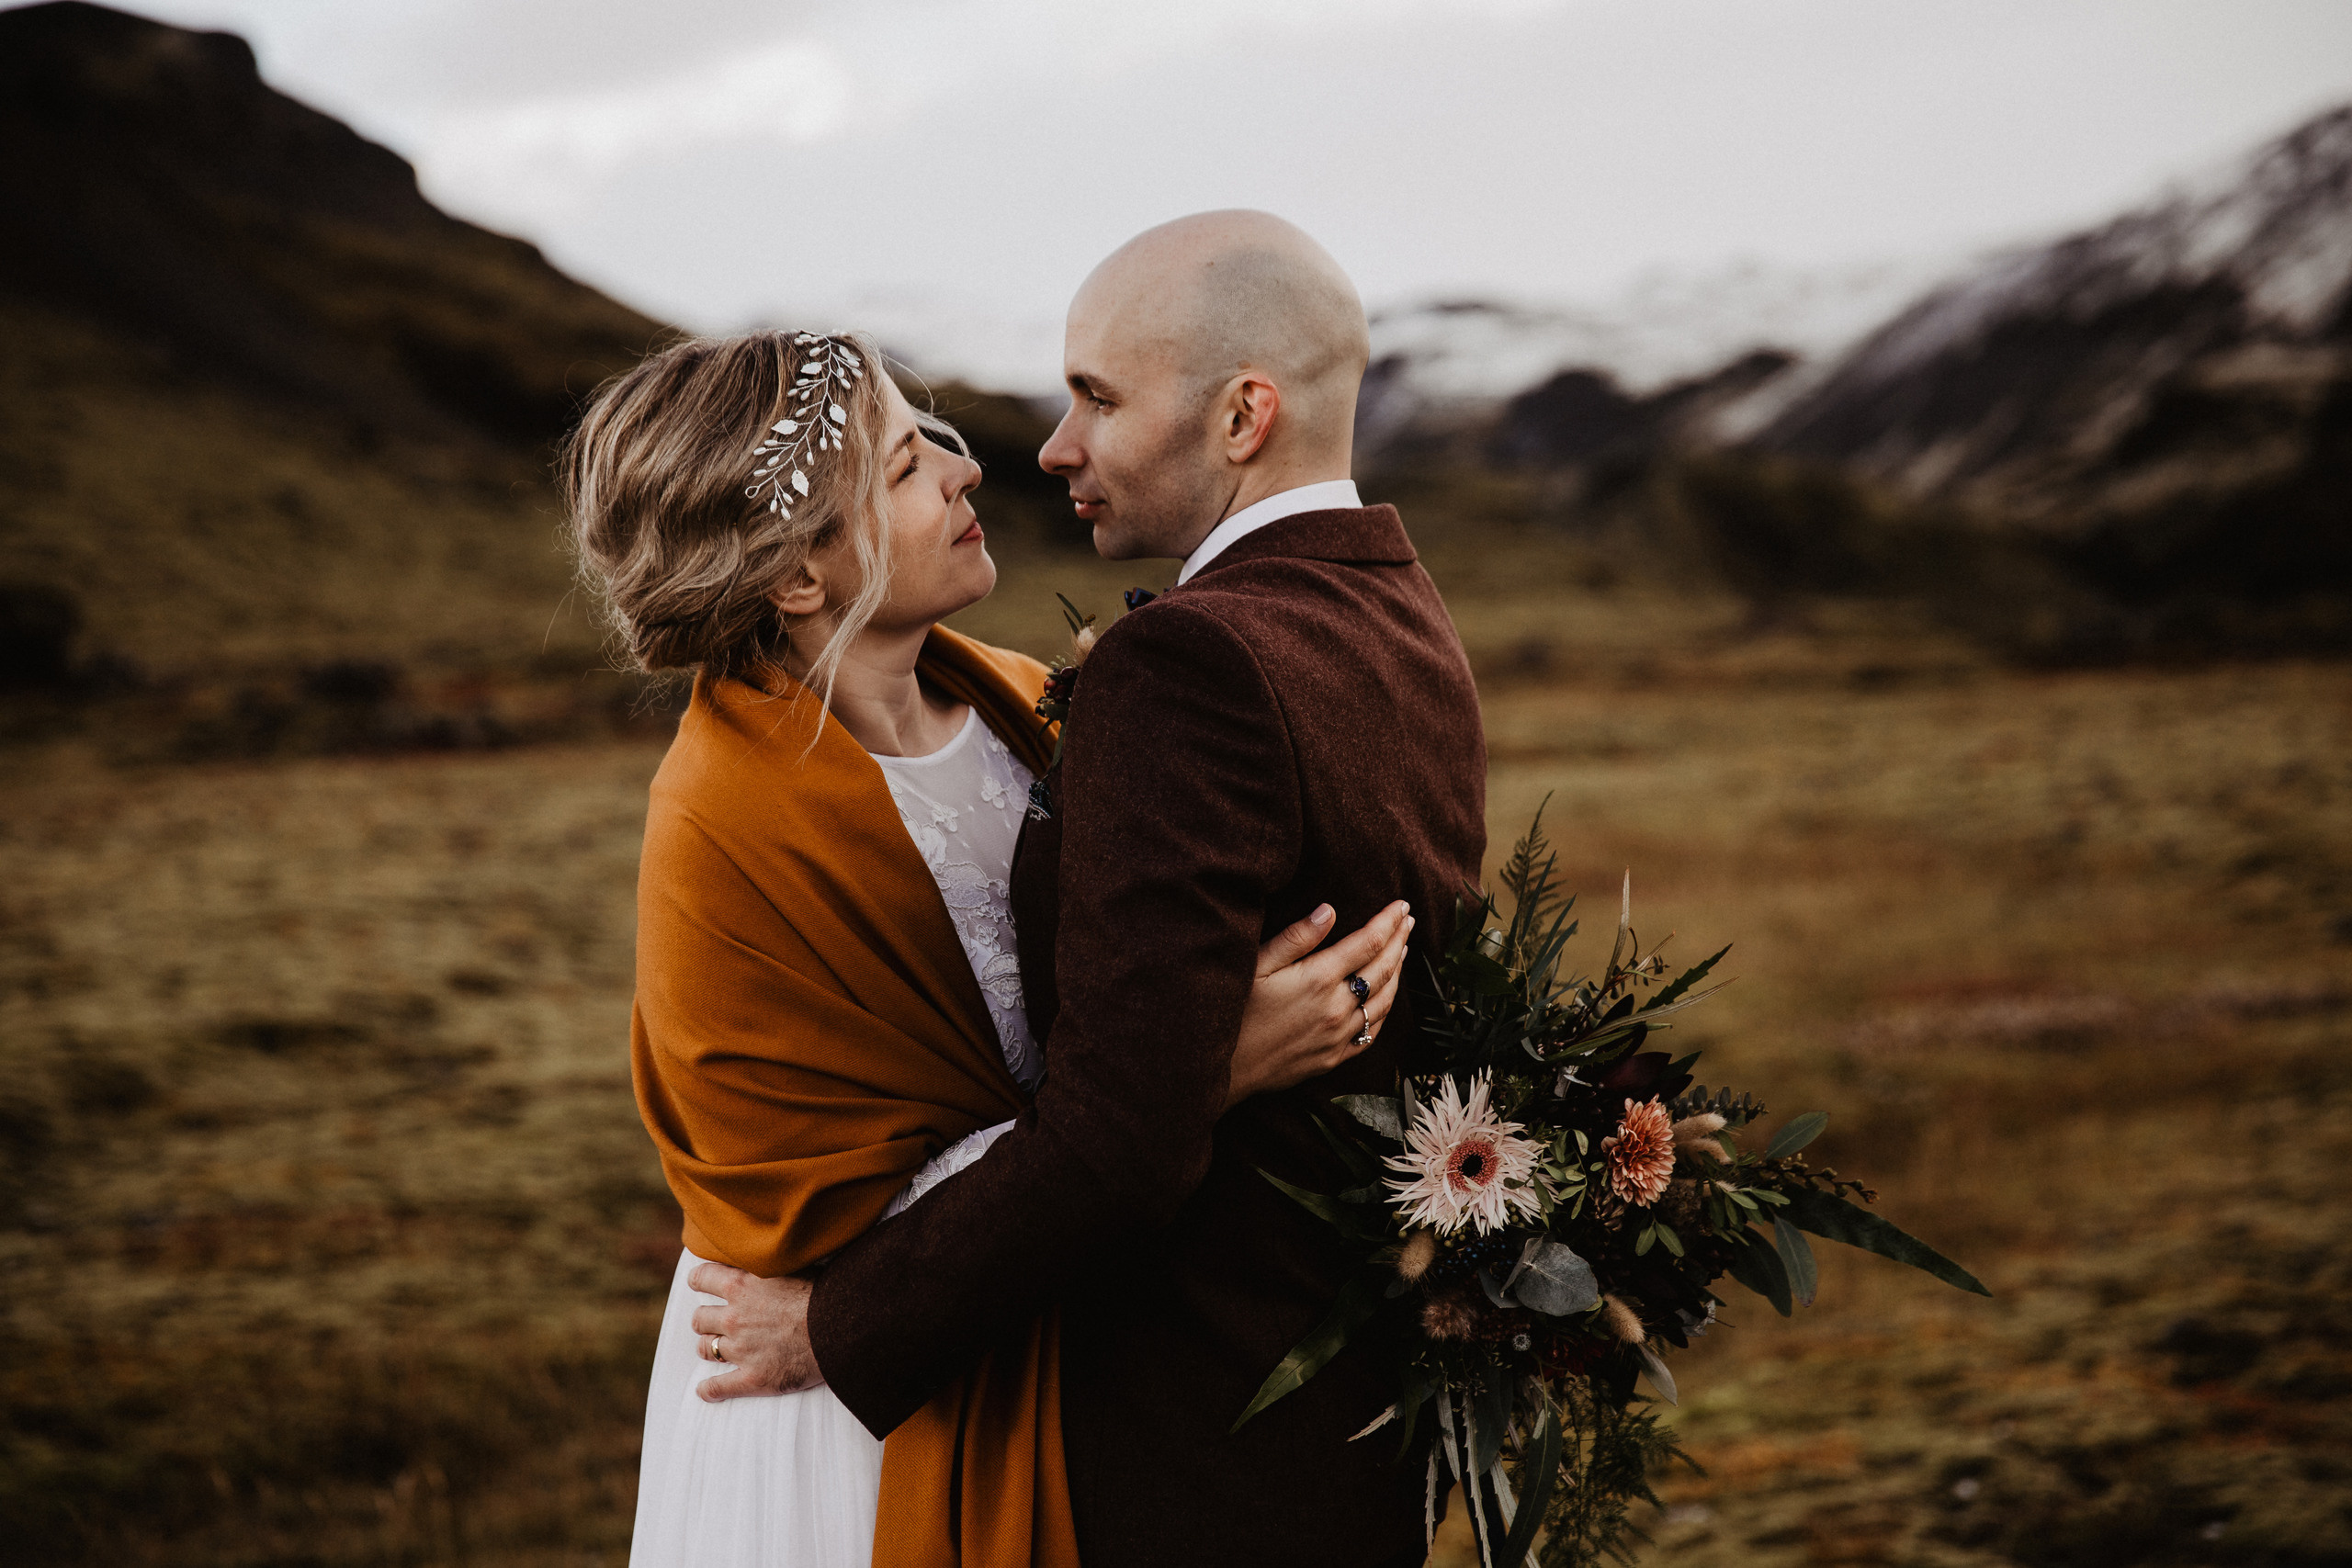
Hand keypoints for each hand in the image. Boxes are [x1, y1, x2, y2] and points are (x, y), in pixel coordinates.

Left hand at [687, 1262, 823, 1401]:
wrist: (842, 1328)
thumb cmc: (825, 1293)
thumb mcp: (794, 1266)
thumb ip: (771, 1265)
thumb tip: (771, 1253)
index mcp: (742, 1285)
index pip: (702, 1278)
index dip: (699, 1282)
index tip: (701, 1284)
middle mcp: (735, 1316)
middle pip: (700, 1318)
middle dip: (706, 1320)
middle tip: (717, 1321)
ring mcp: (741, 1349)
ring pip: (706, 1349)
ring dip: (710, 1348)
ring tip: (718, 1349)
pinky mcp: (752, 1378)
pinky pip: (718, 1387)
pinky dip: (709, 1390)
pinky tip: (706, 1391)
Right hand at [1226, 900, 1412, 1108]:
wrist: (1224, 1067)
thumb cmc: (1234, 1010)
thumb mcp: (1257, 965)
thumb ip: (1296, 937)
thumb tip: (1329, 910)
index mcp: (1319, 978)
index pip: (1368, 942)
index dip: (1388, 921)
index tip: (1402, 905)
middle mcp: (1337, 1007)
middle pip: (1383, 968)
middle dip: (1399, 940)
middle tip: (1408, 920)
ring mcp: (1338, 1035)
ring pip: (1384, 1001)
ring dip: (1398, 973)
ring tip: (1403, 951)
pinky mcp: (1333, 1057)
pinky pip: (1372, 1032)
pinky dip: (1386, 1010)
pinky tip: (1387, 998)